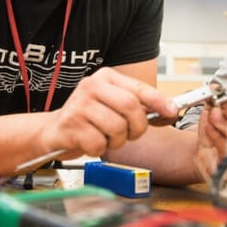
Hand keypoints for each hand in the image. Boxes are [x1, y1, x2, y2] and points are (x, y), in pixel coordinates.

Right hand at [39, 67, 176, 159]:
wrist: (54, 131)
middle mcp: (91, 86)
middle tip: (132, 134)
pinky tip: (91, 143)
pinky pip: (99, 143)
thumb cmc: (90, 119)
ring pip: (117, 127)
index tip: (172, 112)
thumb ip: (140, 106)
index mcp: (106, 77)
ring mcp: (79, 104)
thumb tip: (171, 111)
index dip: (159, 101)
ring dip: (117, 141)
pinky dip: (99, 149)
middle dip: (138, 127)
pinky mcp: (69, 125)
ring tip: (107, 138)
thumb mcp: (115, 105)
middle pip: (131, 107)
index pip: (139, 88)